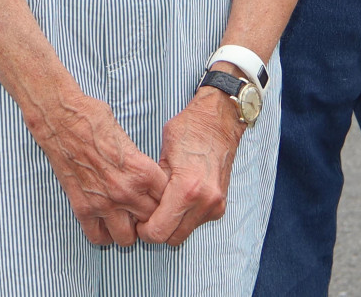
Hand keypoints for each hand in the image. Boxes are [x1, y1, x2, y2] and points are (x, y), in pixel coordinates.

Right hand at [26, 90, 168, 246]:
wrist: (63, 120)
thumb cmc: (95, 120)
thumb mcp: (130, 140)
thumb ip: (142, 165)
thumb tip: (149, 180)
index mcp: (142, 171)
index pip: (167, 200)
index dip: (165, 199)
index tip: (158, 197)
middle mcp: (126, 191)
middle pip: (151, 220)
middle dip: (150, 216)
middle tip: (144, 210)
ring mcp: (103, 203)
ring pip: (127, 238)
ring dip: (129, 230)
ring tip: (126, 219)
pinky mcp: (82, 208)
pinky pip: (98, 238)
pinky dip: (104, 234)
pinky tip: (106, 223)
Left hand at [139, 88, 243, 246]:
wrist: (218, 121)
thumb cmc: (189, 130)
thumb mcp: (163, 155)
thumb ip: (155, 187)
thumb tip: (142, 209)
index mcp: (187, 189)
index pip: (159, 231)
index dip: (144, 229)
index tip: (139, 220)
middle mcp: (204, 202)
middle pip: (172, 239)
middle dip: (157, 230)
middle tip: (149, 214)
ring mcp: (215, 205)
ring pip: (184, 234)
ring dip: (172, 226)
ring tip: (164, 205)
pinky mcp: (220, 205)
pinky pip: (196, 223)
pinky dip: (185, 218)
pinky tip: (179, 200)